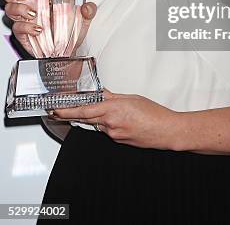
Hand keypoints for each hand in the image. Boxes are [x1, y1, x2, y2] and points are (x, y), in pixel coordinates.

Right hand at [1, 0, 96, 55]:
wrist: (66, 51)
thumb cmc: (70, 31)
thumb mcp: (83, 18)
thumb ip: (88, 10)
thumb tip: (87, 7)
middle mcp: (29, 5)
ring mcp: (24, 19)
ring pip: (10, 8)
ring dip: (20, 9)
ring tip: (34, 13)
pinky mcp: (22, 33)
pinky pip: (18, 27)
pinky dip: (27, 27)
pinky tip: (37, 28)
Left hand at [51, 89, 180, 150]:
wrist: (166, 131)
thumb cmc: (154, 114)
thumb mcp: (133, 98)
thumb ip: (113, 97)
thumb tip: (101, 94)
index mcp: (113, 109)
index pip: (84, 110)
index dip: (67, 110)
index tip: (57, 108)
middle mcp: (111, 124)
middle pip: (86, 119)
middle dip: (72, 114)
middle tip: (59, 111)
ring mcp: (114, 135)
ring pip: (98, 124)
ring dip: (98, 118)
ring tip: (111, 111)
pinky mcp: (118, 141)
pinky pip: (108, 131)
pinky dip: (109, 124)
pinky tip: (121, 120)